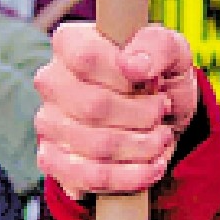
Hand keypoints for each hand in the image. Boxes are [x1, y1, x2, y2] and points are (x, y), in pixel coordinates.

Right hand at [34, 21, 203, 200]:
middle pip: (93, 106)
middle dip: (142, 116)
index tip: (155, 84)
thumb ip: (157, 46)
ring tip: (161, 138)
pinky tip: (152, 167)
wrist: (158, 116)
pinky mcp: (52, 160)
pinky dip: (130, 177)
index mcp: (70, 42)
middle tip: (162, 114)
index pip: (86, 58)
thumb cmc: (159, 74)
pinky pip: (89, 177)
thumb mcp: (172, 49)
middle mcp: (51, 81)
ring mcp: (47, 122)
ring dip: (142, 147)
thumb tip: (133, 65)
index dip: (126, 78)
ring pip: (96, 146)